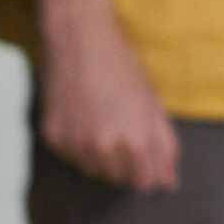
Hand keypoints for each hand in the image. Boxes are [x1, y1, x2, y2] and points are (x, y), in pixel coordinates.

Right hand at [31, 0, 181, 192]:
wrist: (79, 40)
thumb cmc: (122, 68)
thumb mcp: (153, 103)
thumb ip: (164, 146)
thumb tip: (169, 183)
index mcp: (135, 142)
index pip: (146, 182)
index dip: (150, 170)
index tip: (148, 156)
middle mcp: (104, 149)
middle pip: (120, 180)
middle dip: (127, 163)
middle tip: (125, 131)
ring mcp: (76, 145)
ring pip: (95, 170)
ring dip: (103, 156)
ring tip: (104, 120)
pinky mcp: (54, 138)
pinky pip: (73, 157)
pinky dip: (80, 144)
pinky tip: (84, 117)